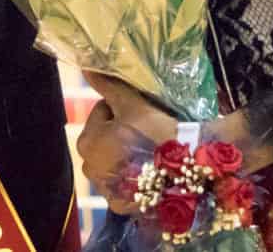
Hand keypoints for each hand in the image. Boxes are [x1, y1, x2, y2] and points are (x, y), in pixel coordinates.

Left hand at [77, 73, 177, 214]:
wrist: (185, 175)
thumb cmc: (156, 134)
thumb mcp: (134, 105)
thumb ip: (109, 85)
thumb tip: (86, 67)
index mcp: (87, 140)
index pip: (102, 110)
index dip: (124, 107)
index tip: (144, 112)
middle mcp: (88, 166)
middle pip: (105, 136)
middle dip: (121, 131)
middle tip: (148, 130)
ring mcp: (103, 188)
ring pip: (112, 159)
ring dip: (125, 152)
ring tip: (150, 150)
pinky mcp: (119, 205)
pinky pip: (122, 182)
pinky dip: (131, 175)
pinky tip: (149, 170)